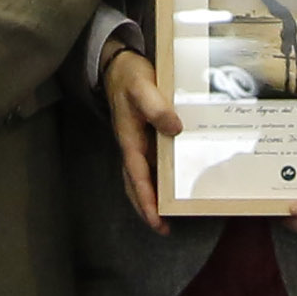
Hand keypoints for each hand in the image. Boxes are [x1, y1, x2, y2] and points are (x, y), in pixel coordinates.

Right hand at [103, 45, 177, 228]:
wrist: (121, 67)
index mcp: (130, 139)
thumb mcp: (142, 87)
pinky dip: (160, 180)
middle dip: (147, 208)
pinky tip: (175, 185)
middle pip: (136, 185)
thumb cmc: (130, 78)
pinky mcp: (148, 139)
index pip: (137, 176)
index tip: (155, 219)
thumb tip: (175, 127)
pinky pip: (153, 165)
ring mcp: (140, 145)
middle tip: (163, 228)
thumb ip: (156, 106)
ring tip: (169, 217)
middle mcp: (133, 147)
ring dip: (153, 198)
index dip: (145, 199)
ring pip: (143, 178)